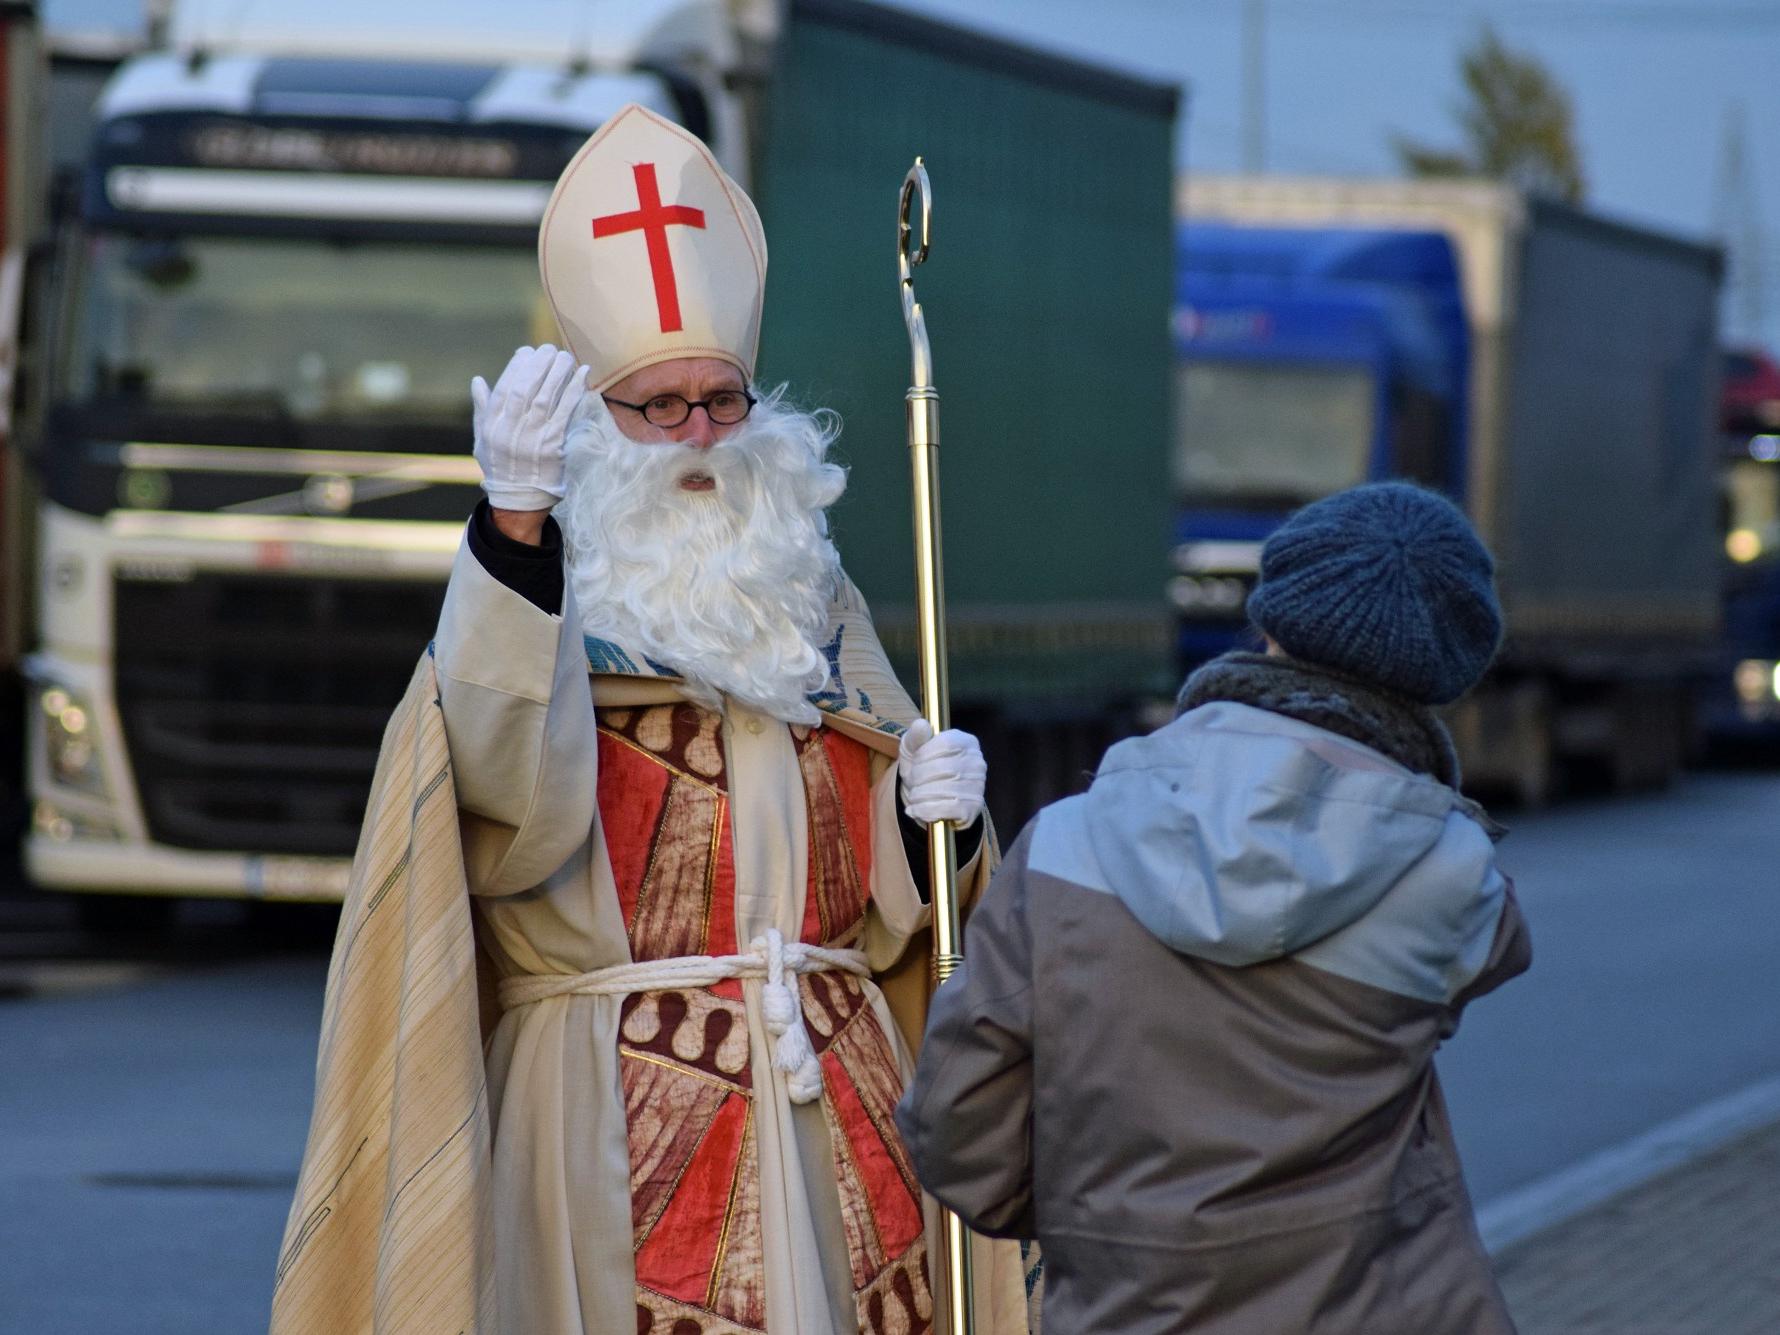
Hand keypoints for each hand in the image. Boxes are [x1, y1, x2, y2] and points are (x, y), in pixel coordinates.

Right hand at [471, 345, 587, 511]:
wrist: (519, 500)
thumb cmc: (501, 467)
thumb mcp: (483, 440)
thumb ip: (482, 409)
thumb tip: (478, 381)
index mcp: (492, 425)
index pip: (504, 386)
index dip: (517, 366)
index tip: (528, 351)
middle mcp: (510, 429)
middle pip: (525, 387)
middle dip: (538, 364)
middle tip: (550, 349)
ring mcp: (532, 437)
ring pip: (545, 396)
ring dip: (557, 372)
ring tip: (565, 356)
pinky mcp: (553, 445)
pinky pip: (565, 412)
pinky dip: (575, 390)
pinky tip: (582, 374)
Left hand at [898, 719, 985, 826]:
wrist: (926, 798)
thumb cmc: (921, 767)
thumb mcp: (913, 748)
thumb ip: (915, 736)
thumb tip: (922, 724)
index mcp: (966, 742)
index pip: (946, 744)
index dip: (925, 754)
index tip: (914, 761)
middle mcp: (977, 763)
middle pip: (944, 768)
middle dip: (919, 777)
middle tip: (911, 781)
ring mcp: (978, 786)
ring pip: (944, 790)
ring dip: (920, 795)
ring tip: (913, 795)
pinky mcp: (973, 808)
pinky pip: (947, 809)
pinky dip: (926, 810)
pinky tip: (916, 809)